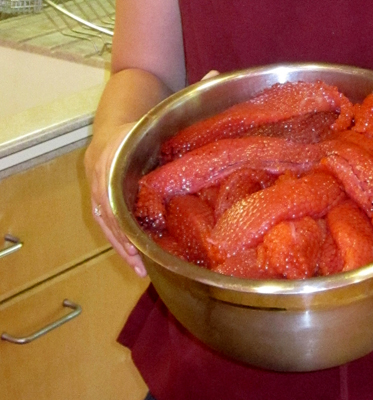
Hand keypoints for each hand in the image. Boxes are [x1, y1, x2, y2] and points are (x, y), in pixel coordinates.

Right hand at [85, 122, 147, 276]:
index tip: (136, 244)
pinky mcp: (98, 203)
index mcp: (110, 168)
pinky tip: (130, 257)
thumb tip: (186, 163)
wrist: (108, 133)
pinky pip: (106, 226)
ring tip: (138, 269)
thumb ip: (158, 149)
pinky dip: (117, 242)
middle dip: (125, 245)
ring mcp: (97, 196)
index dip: (124, 227)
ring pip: (107, 228)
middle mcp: (101, 186)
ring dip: (121, 249)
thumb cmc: (132, 137)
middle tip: (141, 265)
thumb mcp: (143, 138)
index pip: (114, 204)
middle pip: (110, 222)